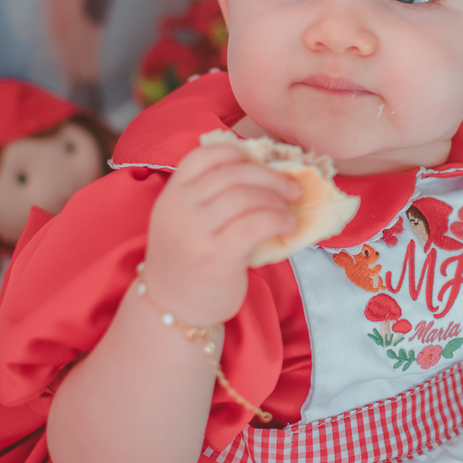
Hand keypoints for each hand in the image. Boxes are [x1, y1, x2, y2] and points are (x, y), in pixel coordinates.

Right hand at [143, 141, 300, 326]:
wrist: (171, 309)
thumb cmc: (188, 262)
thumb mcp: (185, 221)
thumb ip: (208, 197)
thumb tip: (265, 173)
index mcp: (172, 195)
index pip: (203, 156)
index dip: (236, 152)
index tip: (260, 162)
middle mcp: (180, 208)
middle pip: (232, 173)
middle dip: (269, 176)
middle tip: (291, 187)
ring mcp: (195, 232)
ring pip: (245, 196)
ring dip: (276, 199)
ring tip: (290, 210)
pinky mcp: (216, 256)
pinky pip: (256, 224)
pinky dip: (278, 220)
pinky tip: (288, 226)